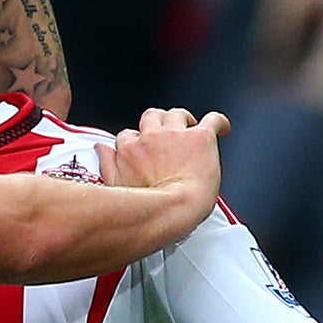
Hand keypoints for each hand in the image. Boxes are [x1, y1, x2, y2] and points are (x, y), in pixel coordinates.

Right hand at [97, 106, 228, 223]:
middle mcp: (151, 138)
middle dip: (159, 122)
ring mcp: (176, 135)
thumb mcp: (115, 186)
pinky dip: (218, 122)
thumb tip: (101, 149)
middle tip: (168, 133)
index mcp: (130, 150)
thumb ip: (107, 164)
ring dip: (183, 120)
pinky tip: (221, 127)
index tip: (146, 149)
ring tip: (191, 129)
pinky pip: (212, 119)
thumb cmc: (147, 207)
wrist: (174, 209)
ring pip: (177, 114)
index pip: (129, 135)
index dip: (138, 141)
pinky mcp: (200, 137)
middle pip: (151, 117)